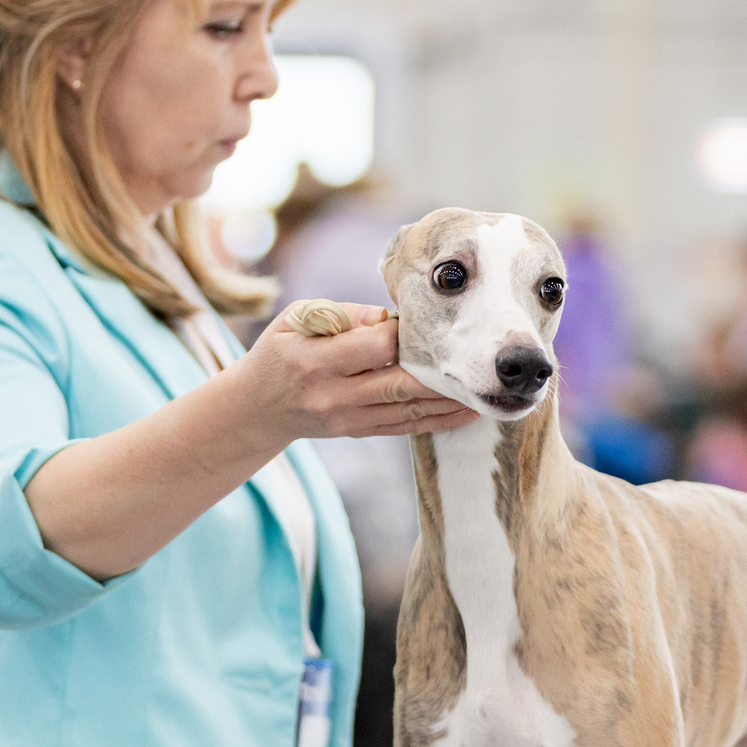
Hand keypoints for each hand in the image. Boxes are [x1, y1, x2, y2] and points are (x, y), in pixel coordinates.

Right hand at [235, 303, 476, 444]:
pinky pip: (406, 428)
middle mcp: (333, 395)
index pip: (372, 347)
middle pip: (398, 384)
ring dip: (450, 402)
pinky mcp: (360, 431)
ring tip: (488, 389)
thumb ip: (340, 314)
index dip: (400, 333)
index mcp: (315, 360)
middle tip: (478, 360)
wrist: (258, 408)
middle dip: (440, 373)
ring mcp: (348, 419)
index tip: (418, 320)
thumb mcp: (295, 320)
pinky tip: (469, 411)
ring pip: (409, 410)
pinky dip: (439, 420)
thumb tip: (387, 317)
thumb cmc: (281, 351)